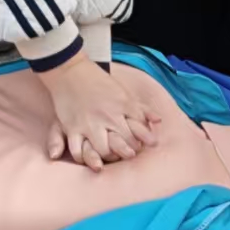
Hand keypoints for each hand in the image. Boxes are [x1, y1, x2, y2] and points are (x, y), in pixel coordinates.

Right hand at [39, 55, 159, 170]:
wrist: (70, 71)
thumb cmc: (99, 81)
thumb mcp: (123, 92)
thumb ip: (141, 108)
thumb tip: (159, 121)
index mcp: (122, 106)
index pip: (140, 129)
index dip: (143, 141)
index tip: (141, 145)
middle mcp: (108, 116)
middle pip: (124, 143)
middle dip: (129, 152)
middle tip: (128, 154)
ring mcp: (89, 124)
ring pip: (103, 151)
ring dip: (108, 157)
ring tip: (109, 157)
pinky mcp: (72, 128)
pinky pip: (78, 151)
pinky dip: (83, 158)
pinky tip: (87, 157)